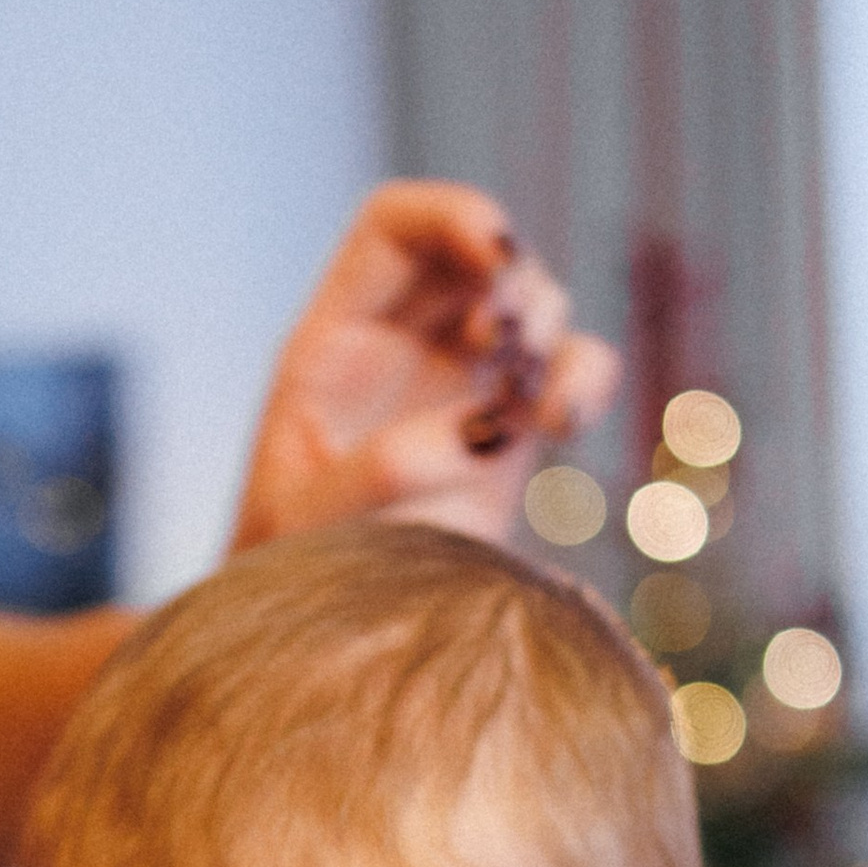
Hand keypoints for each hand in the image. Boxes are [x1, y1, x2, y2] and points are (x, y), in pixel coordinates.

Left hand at [231, 183, 620, 554]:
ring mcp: (458, 389)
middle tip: (505, 347)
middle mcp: (400, 351)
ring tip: (534, 408)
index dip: (452, 216)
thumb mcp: (309, 525)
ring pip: (534, 311)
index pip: (394, 228)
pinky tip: (567, 421)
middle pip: (478, 259)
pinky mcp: (507, 437)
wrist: (311, 650)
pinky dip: (585, 381)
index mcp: (332, 343)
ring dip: (554, 336)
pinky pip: (567, 378)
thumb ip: (384, 470)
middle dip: (512, 284)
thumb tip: (483, 425)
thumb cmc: (282, 581)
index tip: (496, 254)